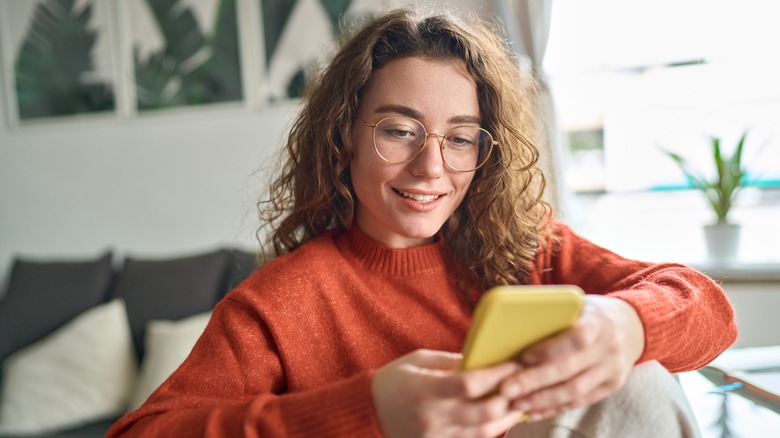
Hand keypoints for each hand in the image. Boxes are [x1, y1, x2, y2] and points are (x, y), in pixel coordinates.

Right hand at [371, 349, 526, 437]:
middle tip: (525, 385)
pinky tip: (503, 418)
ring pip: (484, 432)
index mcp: (425, 390)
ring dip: (508, 418)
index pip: (469, 384)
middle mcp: (432, 417)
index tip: (515, 363)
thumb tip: (484, 359)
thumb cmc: (393, 381)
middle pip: (484, 413)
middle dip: (509, 399)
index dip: (496, 375)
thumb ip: (451, 362)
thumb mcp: (418, 361)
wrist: (367, 413)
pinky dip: (491, 430)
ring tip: (522, 403)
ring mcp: (436, 437)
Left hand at [499, 295, 644, 420]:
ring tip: (516, 403)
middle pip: (570, 371)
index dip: (550, 350)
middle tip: (507, 389)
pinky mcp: (611, 387)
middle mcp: (609, 348)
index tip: (523, 357)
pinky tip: (534, 411)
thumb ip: (554, 315)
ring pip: (575, 391)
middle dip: (535, 382)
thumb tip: (512, 327)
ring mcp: (613, 370)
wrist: (631, 325)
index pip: (576, 339)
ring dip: (542, 400)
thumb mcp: (577, 304)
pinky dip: (555, 408)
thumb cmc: (591, 312)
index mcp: (599, 322)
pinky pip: (580, 402)